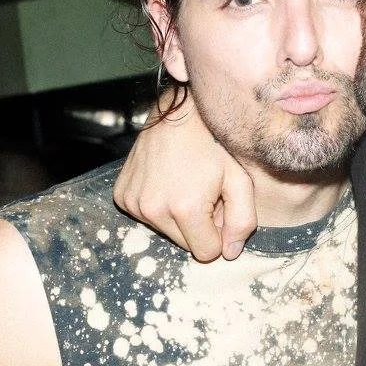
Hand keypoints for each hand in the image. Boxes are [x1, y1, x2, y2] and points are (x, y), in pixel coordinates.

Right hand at [113, 91, 255, 260]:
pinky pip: (146, 216)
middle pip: (184, 245)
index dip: (218, 233)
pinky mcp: (122, 195)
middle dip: (198, 226)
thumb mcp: (241, 180)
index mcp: (184, 208)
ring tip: (185, 184)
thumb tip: (229, 253)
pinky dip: (159, 205)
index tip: (218, 207)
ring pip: (164, 231)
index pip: (206, 253)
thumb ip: (243, 221)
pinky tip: (167, 181)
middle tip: (204, 193)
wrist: (179, 111)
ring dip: (178, 216)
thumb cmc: (214, 142)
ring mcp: (132, 201)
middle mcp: (152, 209)